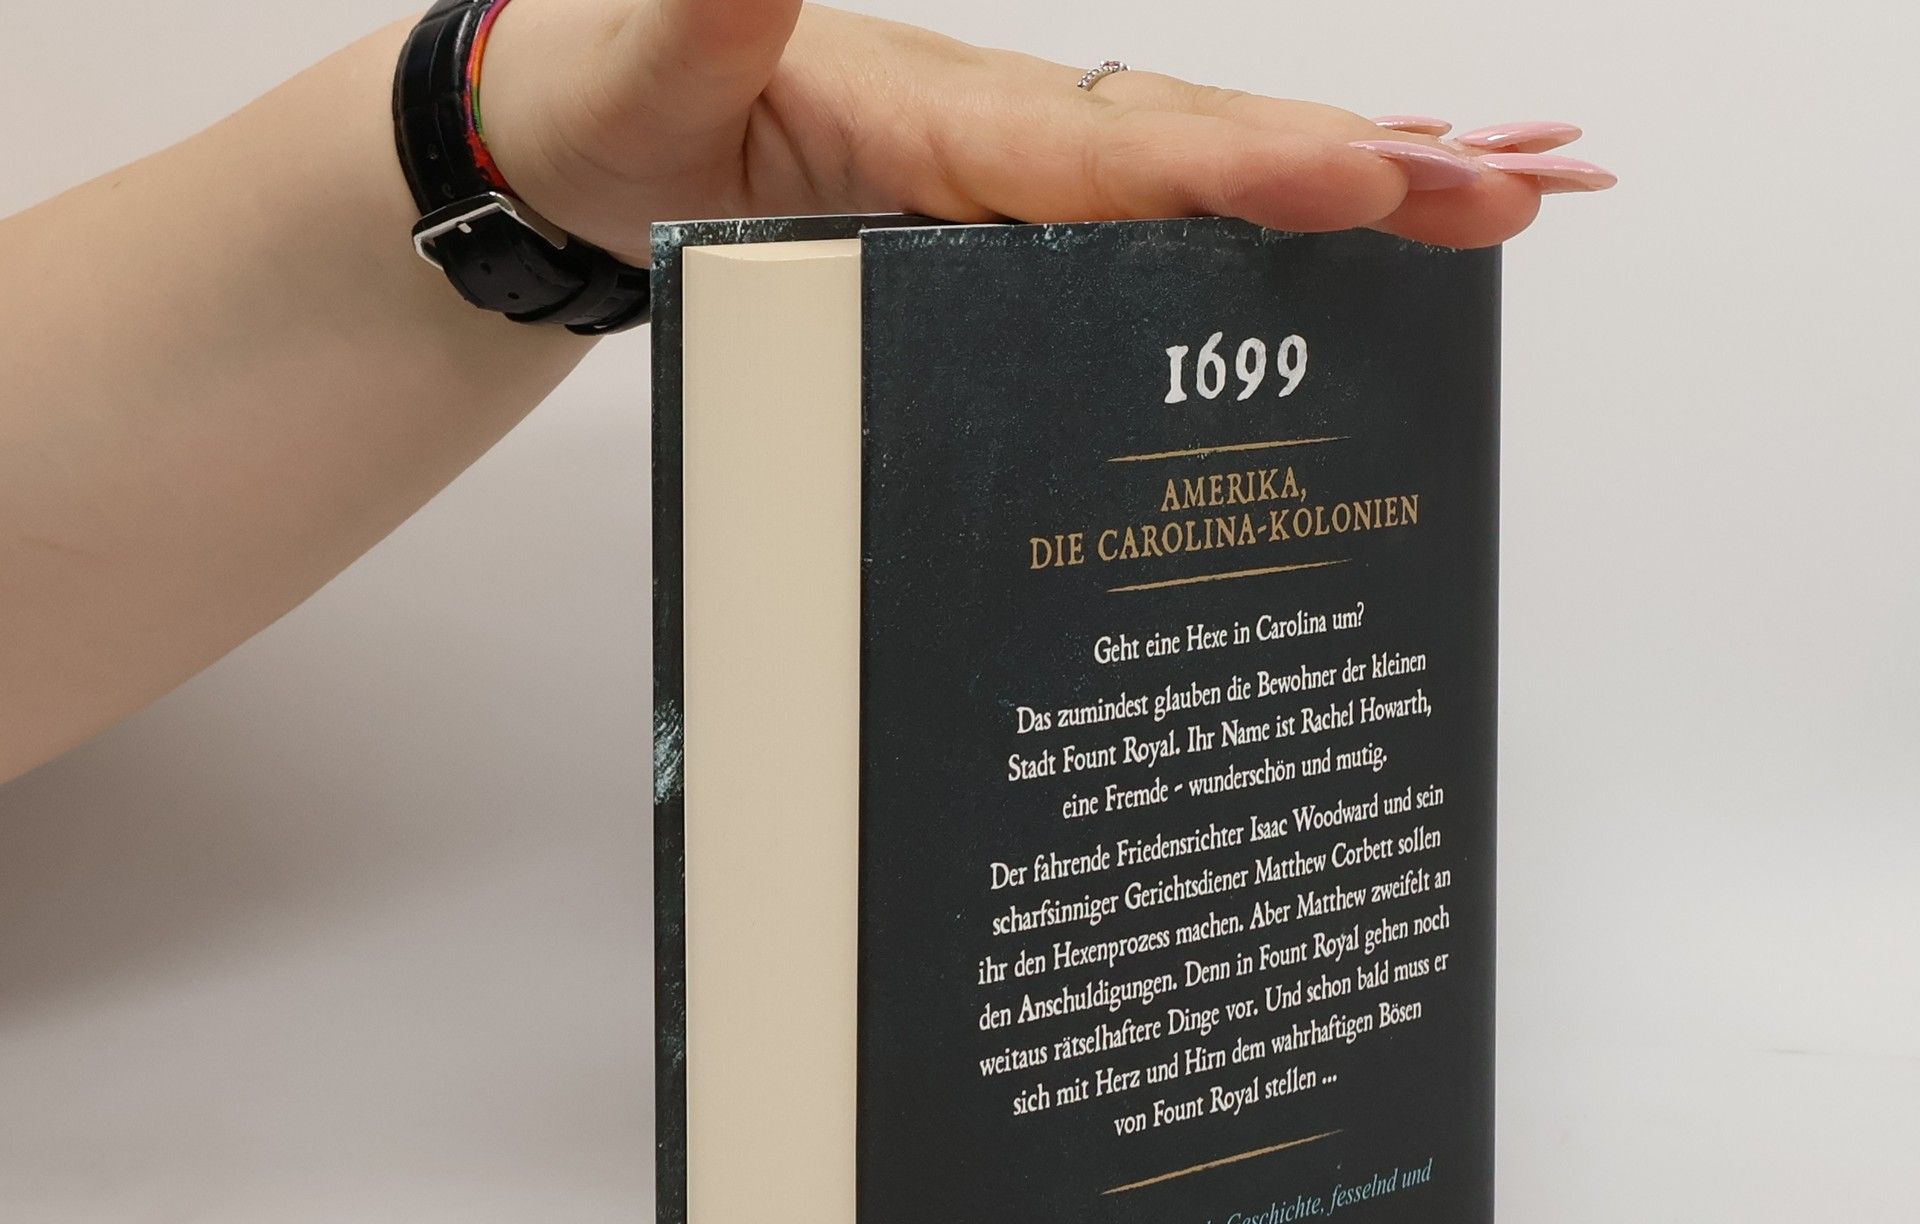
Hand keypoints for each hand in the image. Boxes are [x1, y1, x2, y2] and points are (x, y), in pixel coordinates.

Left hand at [479, 1, 1612, 266]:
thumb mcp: (652, 49)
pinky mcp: (1022, 203)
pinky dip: (1289, 210)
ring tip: (1520, 193)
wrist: (586, 128)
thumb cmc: (616, 101)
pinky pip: (1173, 208)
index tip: (1362, 179)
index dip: (1244, 169)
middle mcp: (1011, 133)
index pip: (1116, 153)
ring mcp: (1027, 168)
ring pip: (1223, 172)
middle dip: (1370, 174)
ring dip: (1376, 184)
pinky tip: (1380, 220)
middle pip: (1213, 151)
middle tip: (1520, 193)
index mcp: (942, 118)